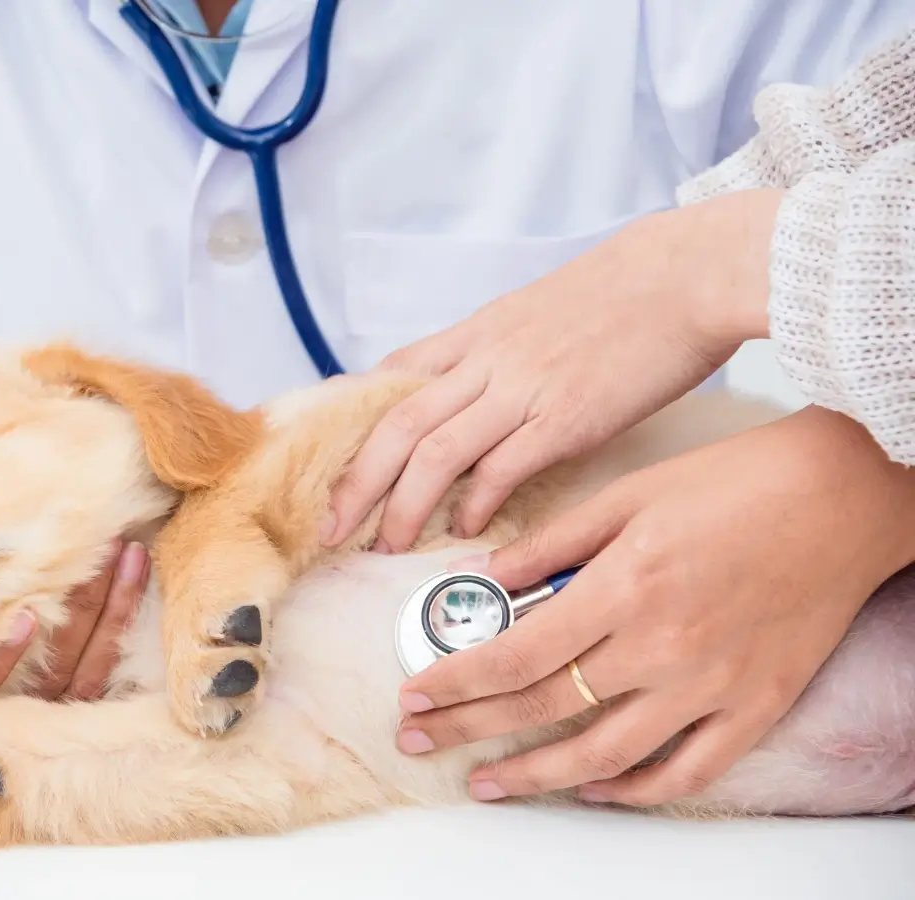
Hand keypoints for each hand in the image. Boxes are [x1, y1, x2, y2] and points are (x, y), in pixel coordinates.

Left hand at [0, 540, 148, 708]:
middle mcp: (45, 714)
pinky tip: (23, 618)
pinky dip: (6, 655)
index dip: (124, 606)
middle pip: (90, 653)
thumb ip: (56, 648)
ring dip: (77, 614)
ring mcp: (7, 717)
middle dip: (111, 597)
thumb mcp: (23, 684)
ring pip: (53, 666)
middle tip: (124, 543)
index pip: (107, 653)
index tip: (136, 554)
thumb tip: (86, 581)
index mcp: (65, 705)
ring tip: (88, 562)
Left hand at [324, 189, 784, 552]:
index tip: (330, 465)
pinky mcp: (565, 417)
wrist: (687, 271)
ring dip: (402, 507)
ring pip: (434, 453)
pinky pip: (501, 468)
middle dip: (355, 483)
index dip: (352, 425)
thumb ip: (498, 349)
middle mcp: (485, 361)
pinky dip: (475, 504)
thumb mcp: (538, 309)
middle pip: (394, 426)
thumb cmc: (624, 290)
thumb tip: (476, 387)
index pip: (390, 378)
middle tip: (331, 528)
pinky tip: (467, 532)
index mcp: (476, 333)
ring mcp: (521, 389)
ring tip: (387, 547)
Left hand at [392, 407, 914, 806]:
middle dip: (469, 729)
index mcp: (623, 586)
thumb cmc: (735, 482)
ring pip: (605, 755)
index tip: (416, 694)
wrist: (843, 495)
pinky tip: (592, 788)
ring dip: (535, 776)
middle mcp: (663, 645)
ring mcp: (711, 684)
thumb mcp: (626, 495)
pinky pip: (686, 771)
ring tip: (487, 782)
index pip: (516, 654)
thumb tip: (481, 579)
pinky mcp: (755, 705)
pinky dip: (635, 790)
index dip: (456, 681)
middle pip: (543, 706)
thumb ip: (549, 545)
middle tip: (419, 740)